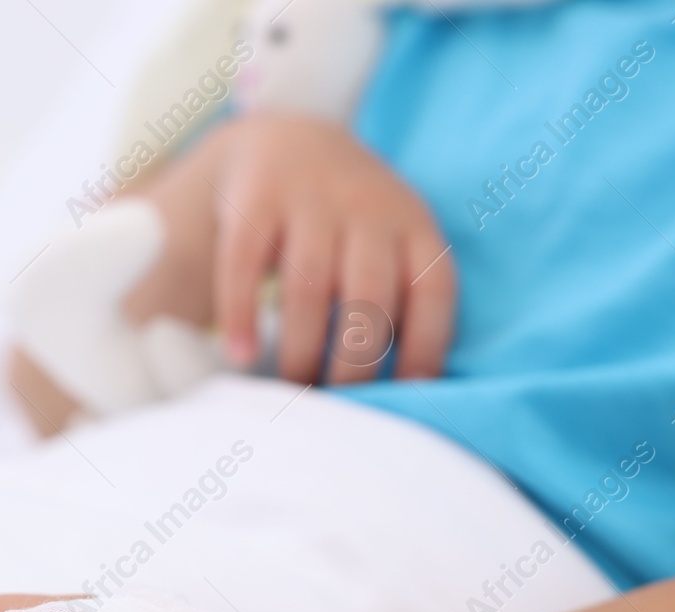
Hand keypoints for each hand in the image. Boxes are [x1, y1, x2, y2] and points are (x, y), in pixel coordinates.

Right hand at [125, 113, 455, 384]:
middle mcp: (369, 206)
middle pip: (369, 296)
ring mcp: (310, 197)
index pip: (432, 291)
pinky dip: (241, 316)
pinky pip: (244, 264)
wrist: (287, 140)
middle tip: (336, 408)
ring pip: (309, 285)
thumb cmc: (348, 224)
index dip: (425, 349)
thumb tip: (410, 394)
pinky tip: (241, 356)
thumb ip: (403, 299)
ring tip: (291, 391)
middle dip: (353, 365)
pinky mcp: (255, 198)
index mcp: (414, 224)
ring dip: (301, 350)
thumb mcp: (391, 243)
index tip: (404, 399)